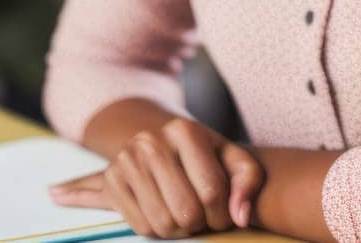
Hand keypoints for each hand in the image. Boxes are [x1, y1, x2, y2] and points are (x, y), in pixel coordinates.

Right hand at [50, 117, 262, 238]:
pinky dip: (159, 231)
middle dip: (201, 224)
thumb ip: (248, 180)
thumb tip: (240, 216)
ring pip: (163, 224)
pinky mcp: (113, 180)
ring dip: (180, 230)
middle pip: (186, 212)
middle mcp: (151, 142)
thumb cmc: (204, 155)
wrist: (159, 143)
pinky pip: (142, 227)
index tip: (224, 213)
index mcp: (185, 130)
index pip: (212, 191)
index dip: (223, 214)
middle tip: (204, 216)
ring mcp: (127, 160)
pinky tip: (166, 212)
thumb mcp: (231, 158)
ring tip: (186, 214)